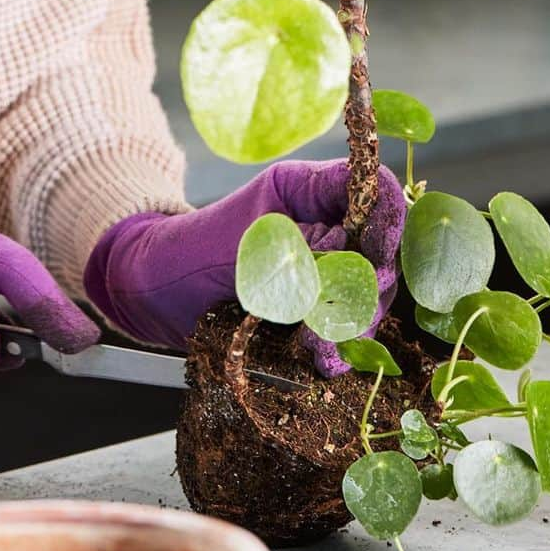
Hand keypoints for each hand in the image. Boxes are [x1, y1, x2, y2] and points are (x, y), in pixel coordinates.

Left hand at [83, 159, 405, 375]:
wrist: (159, 293)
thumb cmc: (196, 252)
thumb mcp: (254, 241)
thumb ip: (312, 248)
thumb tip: (366, 266)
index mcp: (313, 190)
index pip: (378, 190)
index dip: (390, 222)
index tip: (377, 259)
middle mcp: (329, 225)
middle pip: (383, 248)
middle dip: (367, 288)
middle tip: (334, 318)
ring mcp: (327, 267)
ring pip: (371, 291)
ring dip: (351, 323)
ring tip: (317, 348)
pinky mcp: (319, 306)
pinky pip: (349, 325)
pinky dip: (340, 346)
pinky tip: (322, 360)